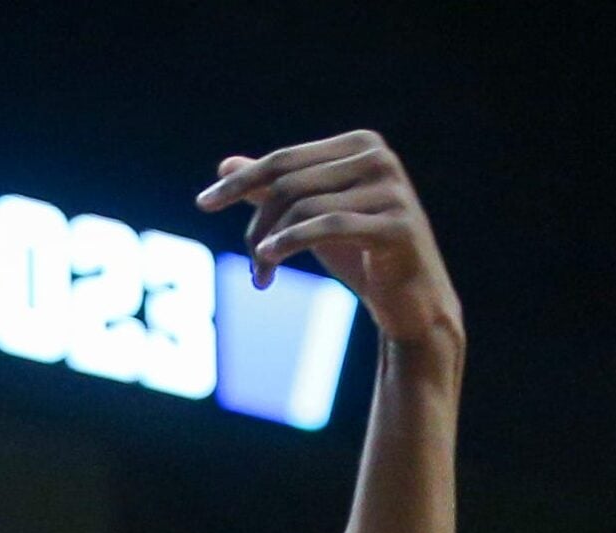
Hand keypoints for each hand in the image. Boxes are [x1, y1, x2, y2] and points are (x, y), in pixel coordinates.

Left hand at [196, 133, 462, 347]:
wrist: (412, 305)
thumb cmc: (363, 258)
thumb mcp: (313, 219)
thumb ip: (276, 189)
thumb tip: (225, 163)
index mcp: (361, 144)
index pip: (284, 160)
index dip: (241, 182)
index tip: (204, 204)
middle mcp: (379, 157)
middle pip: (290, 182)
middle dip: (258, 223)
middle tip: (249, 263)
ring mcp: (393, 189)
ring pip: (304, 206)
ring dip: (271, 244)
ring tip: (261, 276)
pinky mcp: (398, 225)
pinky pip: (329, 226)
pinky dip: (291, 242)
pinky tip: (268, 260)